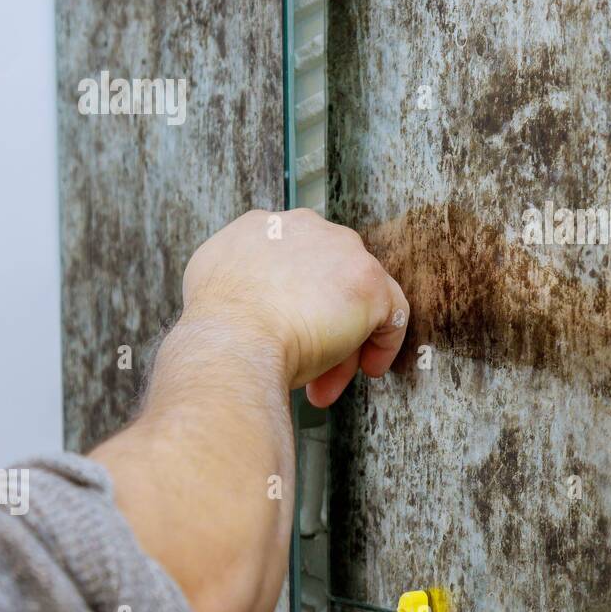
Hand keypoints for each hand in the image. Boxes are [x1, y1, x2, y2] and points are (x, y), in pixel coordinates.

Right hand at [180, 208, 408, 406]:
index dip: (292, 304)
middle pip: (326, 280)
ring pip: (356, 298)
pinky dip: (383, 343)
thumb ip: (244, 283)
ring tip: (324, 384)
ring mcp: (340, 250)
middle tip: (307, 369)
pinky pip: (391, 314)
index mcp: (263, 227)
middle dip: (317, 326)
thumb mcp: (219, 289)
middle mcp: (304, 227)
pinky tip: (367, 368)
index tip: (283, 335)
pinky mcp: (369, 282)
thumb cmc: (220, 332)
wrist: (232, 340)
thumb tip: (259, 302)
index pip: (293, 264)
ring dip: (343, 342)